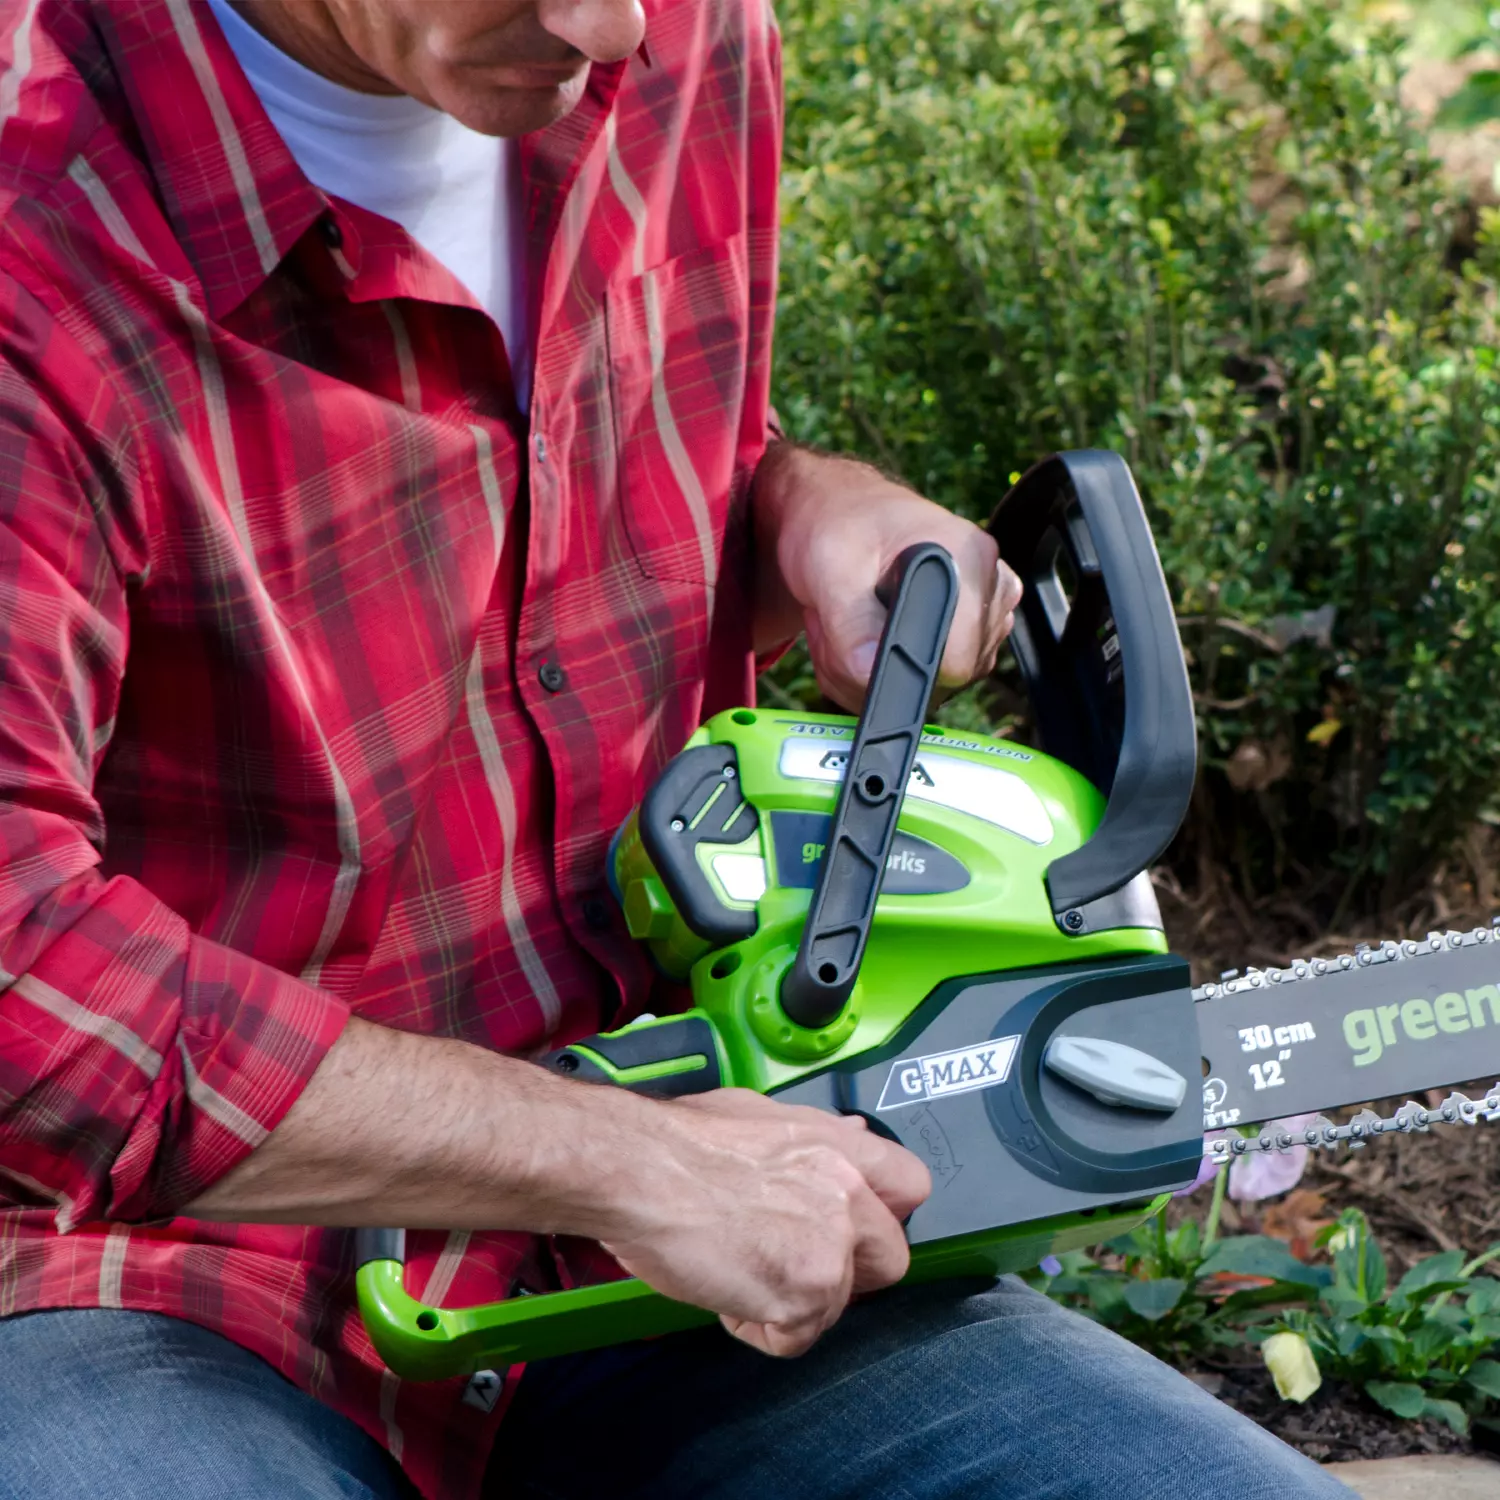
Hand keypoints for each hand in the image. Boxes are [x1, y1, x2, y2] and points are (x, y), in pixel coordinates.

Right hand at [595, 1088, 930, 1356]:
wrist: (641, 1169)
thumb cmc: (682, 1141)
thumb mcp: (762, 1114)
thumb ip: (817, 1136)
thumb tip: (855, 1137)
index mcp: (841, 1149)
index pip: (911, 1187)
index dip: (884, 1215)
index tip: (856, 1228)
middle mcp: (848, 1197)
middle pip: (891, 1260)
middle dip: (849, 1273)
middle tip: (794, 1264)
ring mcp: (829, 1250)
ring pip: (835, 1305)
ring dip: (790, 1300)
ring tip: (737, 1269)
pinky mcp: (800, 1298)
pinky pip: (794, 1337)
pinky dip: (756, 1326)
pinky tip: (724, 1291)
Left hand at [753, 444, 1022, 710]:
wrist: (839, 510)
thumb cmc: (838, 524)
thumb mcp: (830, 566)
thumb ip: (850, 623)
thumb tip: (872, 673)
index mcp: (969, 559)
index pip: (956, 660)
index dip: (904, 670)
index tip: (858, 643)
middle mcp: (990, 589)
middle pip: (944, 682)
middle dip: (876, 672)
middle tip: (839, 628)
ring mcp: (985, 617)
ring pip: (933, 691)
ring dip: (871, 674)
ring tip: (850, 625)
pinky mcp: (970, 638)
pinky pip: (929, 688)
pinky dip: (881, 675)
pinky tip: (864, 636)